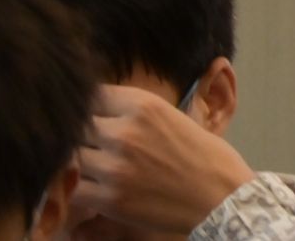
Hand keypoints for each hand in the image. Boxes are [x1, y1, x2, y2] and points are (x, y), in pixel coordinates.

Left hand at [73, 85, 255, 233]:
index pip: (94, 95)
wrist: (223, 197)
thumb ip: (139, 115)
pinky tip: (94, 189)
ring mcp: (115, 166)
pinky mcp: (110, 198)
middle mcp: (125, 131)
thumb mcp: (176, 118)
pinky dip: (79, 190)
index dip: (93, 108)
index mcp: (145, 105)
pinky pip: (74, 189)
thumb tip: (106, 113)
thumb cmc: (206, 157)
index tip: (97, 118)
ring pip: (71, 158)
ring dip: (79, 163)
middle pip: (78, 127)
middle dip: (83, 137)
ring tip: (93, 169)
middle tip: (94, 147)